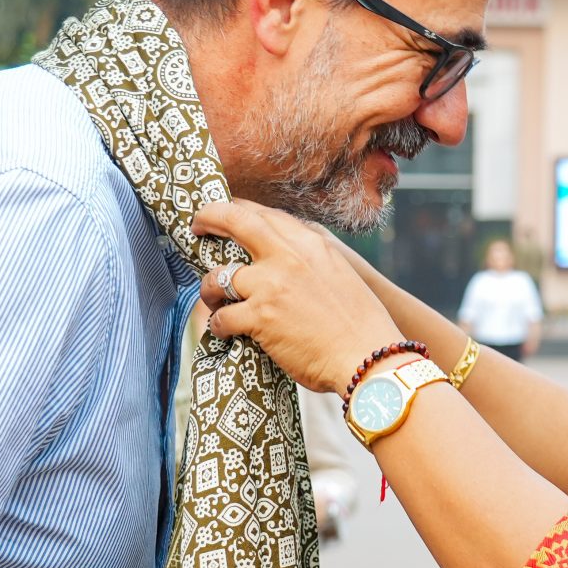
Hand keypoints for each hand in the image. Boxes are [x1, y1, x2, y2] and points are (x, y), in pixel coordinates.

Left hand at [194, 200, 403, 396]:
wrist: (370, 357)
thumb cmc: (360, 325)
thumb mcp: (340, 275)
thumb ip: (310, 260)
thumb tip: (281, 259)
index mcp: (311, 244)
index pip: (266, 214)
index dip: (240, 210)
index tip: (227, 214)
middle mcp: (289, 256)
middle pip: (234, 221)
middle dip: (209, 217)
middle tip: (197, 225)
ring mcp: (272, 285)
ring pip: (219, 276)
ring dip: (209, 288)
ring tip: (212, 299)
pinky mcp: (260, 317)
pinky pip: (221, 316)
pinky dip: (218, 325)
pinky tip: (225, 332)